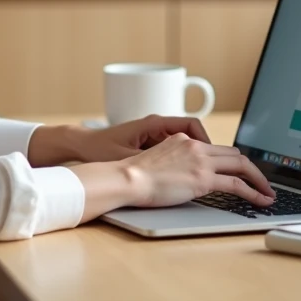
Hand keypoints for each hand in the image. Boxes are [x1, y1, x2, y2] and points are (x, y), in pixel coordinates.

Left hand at [77, 114, 212, 161]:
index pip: (191, 124)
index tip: (213, 155)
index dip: (206, 139)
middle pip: (192, 133)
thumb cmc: (100, 147)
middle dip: (206, 149)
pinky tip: (183, 176)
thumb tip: (171, 171)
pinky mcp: (148, 145)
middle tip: (217, 167)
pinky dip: (182, 161)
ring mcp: (152, 135)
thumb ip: (149, 161)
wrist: (82, 145)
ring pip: (184, 143)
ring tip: (202, 174)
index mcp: (154, 123)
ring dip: (194, 157)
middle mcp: (156, 126)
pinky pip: (173, 150)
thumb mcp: (126, 156)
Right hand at [121, 132, 276, 208]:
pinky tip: (261, 200)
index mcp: (183, 139)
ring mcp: (201, 161)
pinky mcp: (204, 178)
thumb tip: (184, 175)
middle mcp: (196, 146)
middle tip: (260, 182)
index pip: (215, 147)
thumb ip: (175, 161)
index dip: (231, 160)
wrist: (128, 178)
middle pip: (233, 153)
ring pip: (241, 164)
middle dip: (250, 168)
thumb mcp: (158, 160)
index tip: (240, 170)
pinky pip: (238, 184)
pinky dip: (254, 192)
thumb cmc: (134, 175)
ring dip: (258, 179)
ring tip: (268, 192)